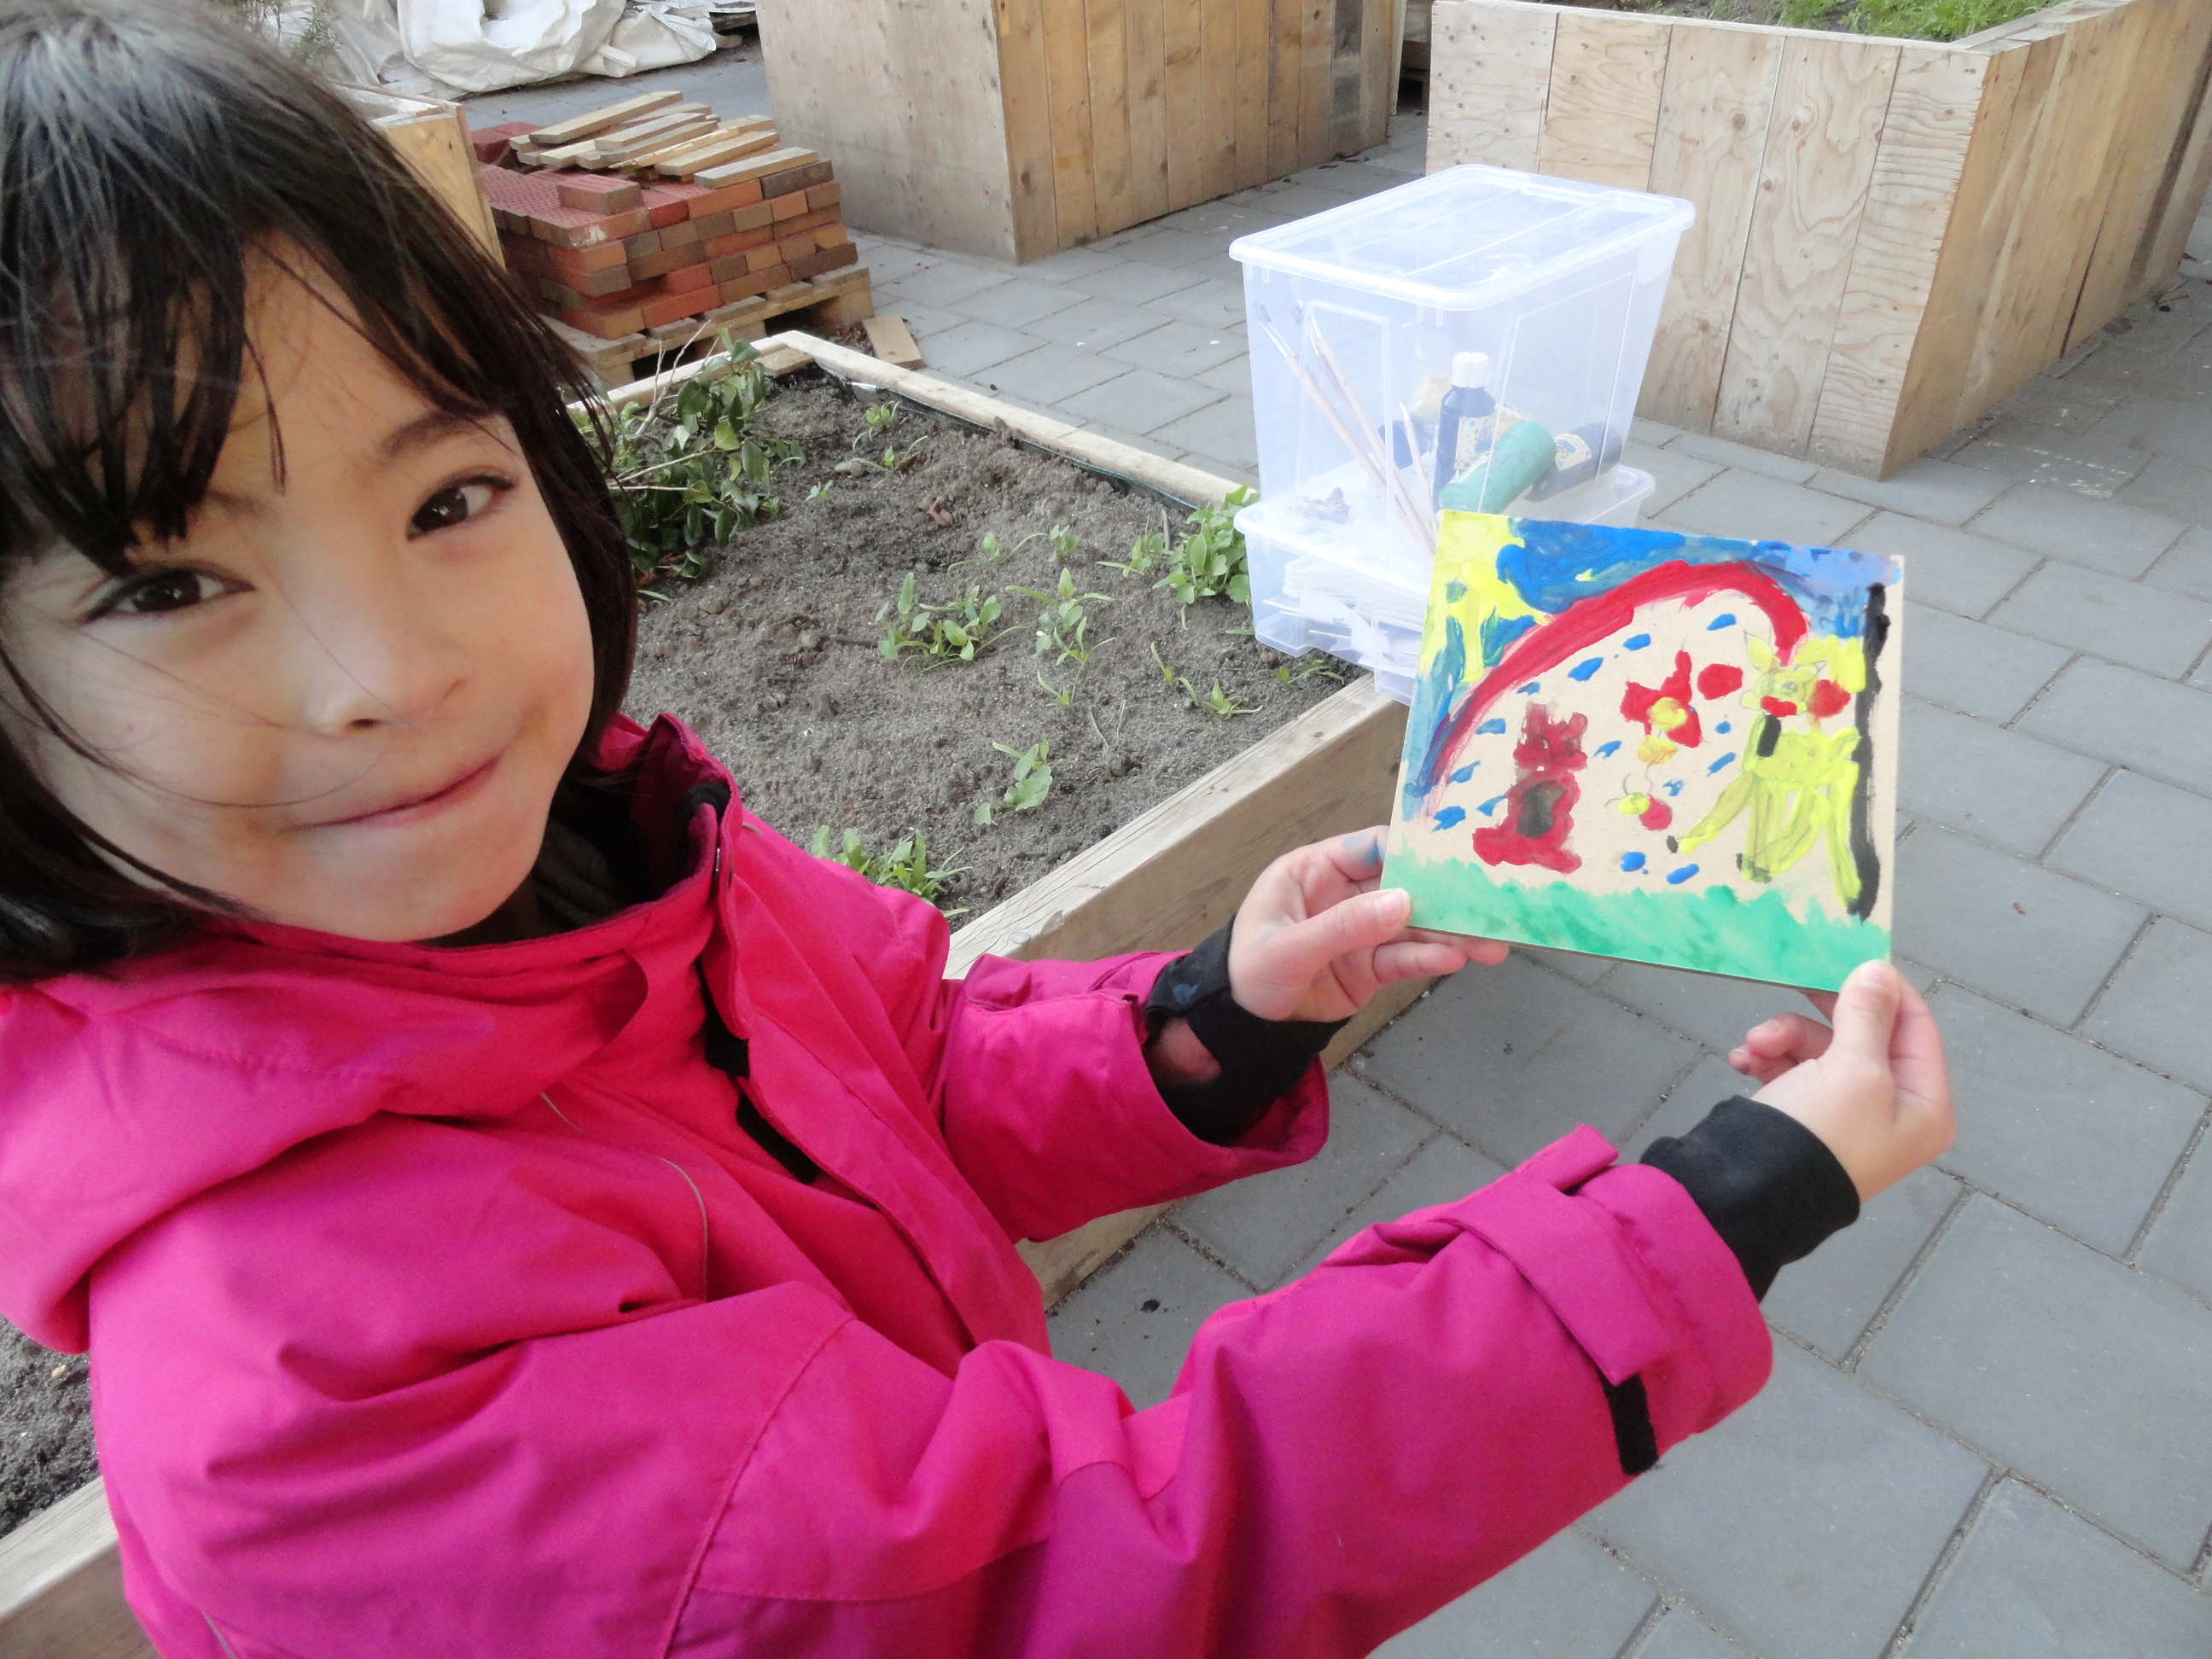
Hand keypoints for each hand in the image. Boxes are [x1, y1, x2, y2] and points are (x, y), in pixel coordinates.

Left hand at [1226, 827, 1506, 1022]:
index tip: (1456, 858)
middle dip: (1445, 898)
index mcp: (1316, 870)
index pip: (1372, 848)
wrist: (1243, 1029)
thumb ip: (1342, 926)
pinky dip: (1431, 959)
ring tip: (1489, 945)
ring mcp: (1362, 931)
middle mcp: (1345, 894)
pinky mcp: (1371, 967)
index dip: (1412, 851)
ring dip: (1451, 934)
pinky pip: (1405, 959)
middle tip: (1488, 907)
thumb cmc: (1247, 972)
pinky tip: (1456, 960)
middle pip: (1405, 887)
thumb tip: (1402, 902)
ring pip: (1413, 926)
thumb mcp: (1285, 948)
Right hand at [1730, 961, 1952, 1200]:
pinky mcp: (1805, 1117)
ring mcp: (1846, 1113)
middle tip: (1796, 982)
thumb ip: (1868, 1014)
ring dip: (1784, 1037)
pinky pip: (1794, 1070)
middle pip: (1864, 1035)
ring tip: (1754, 1045)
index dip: (1886, 989)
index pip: (1917, 1026)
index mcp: (1924, 1103)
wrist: (1753, 1193)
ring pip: (1821, 1049)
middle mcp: (1892, 1108)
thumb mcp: (1853, 1067)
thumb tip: (1879, 969)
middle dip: (1821, 1015)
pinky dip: (1769, 1059)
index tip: (1850, 956)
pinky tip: (1743, 1061)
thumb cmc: (1821, 1131)